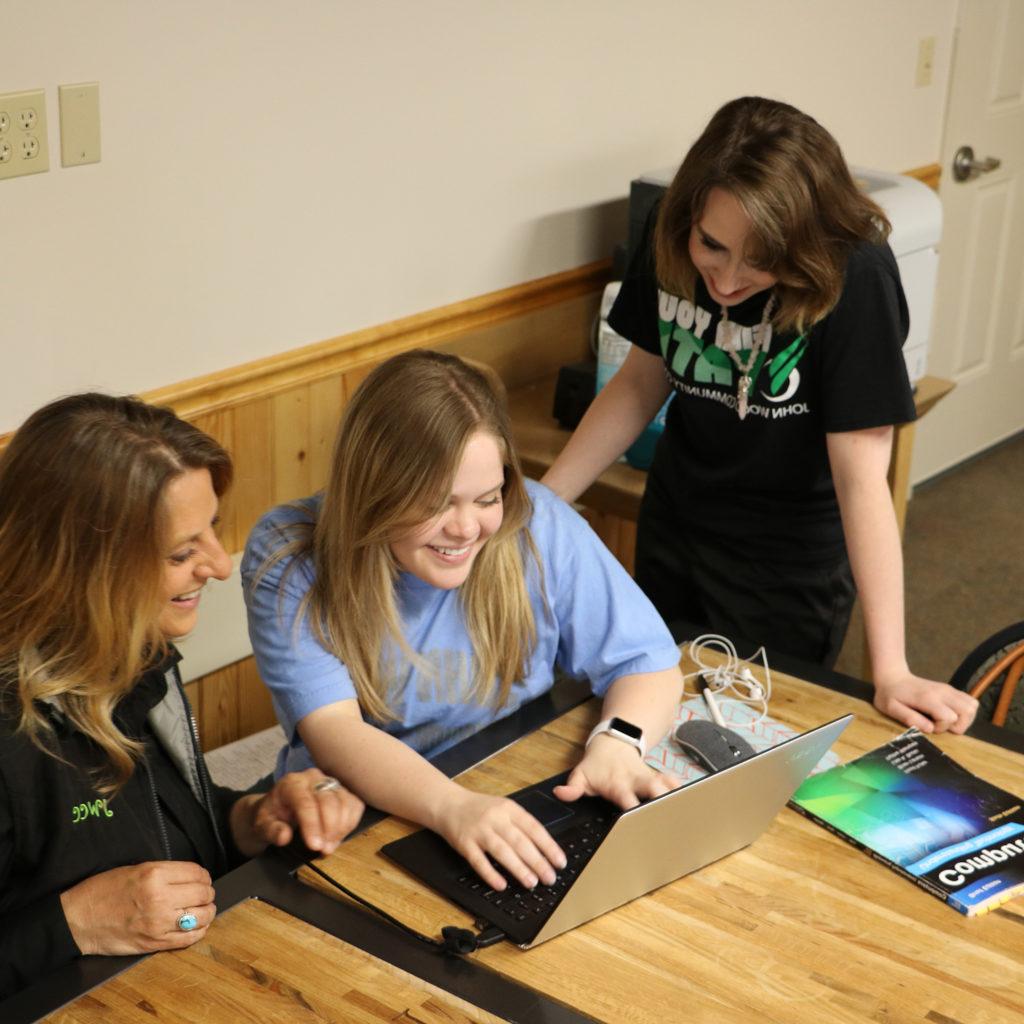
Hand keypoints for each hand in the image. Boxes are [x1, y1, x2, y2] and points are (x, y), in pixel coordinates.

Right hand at [60, 861, 215, 955]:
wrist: (78, 920)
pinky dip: (198, 932)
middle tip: (203, 894)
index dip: (204, 876)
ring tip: (203, 909)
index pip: (197, 873)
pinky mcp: (154, 943)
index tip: (202, 879)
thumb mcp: (137, 868)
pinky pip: (189, 939)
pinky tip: (196, 926)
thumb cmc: (104, 890)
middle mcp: (160, 898)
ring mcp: (158, 923)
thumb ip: (166, 872)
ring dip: (207, 912)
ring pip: (201, 917)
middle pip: (203, 894)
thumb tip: (192, 877)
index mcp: (155, 875)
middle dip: (207, 893)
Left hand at [233, 768, 364, 858]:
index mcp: (291, 783)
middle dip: (329, 828)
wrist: (277, 808)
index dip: (312, 825)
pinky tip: (339, 836)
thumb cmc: (271, 816)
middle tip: (324, 850)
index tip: (315, 846)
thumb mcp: (262, 825)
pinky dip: (350, 823)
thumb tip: (284, 836)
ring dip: (341, 828)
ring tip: (329, 846)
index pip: (306, 803)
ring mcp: (330, 782)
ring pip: (345, 802)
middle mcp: (313, 778)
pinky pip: (355, 804)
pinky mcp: (342, 790)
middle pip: (329, 800)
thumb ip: (271, 831)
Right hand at [433, 787, 566, 891]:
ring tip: (531, 882)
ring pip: (502, 851)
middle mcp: (495, 818)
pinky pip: (479, 861)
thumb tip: (544, 848)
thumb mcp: (503, 807)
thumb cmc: (480, 809)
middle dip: (538, 862)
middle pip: (520, 842)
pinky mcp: (464, 844)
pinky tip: (501, 885)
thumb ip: (521, 824)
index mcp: (509, 809)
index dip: (549, 846)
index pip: (534, 828)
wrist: (448, 804)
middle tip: (550, 878)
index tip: (560, 862)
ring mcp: (479, 831)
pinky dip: (491, 874)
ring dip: (518, 868)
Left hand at [554, 734, 680, 809]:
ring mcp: (649, 778)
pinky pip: (673, 781)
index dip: (632, 812)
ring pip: (667, 785)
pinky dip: (682, 790)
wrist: (612, 743)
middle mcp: (636, 781)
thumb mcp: (580, 774)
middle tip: (670, 821)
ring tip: (687, 815)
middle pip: (653, 789)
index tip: (637, 826)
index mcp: (617, 784)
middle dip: (662, 802)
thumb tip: (560, 794)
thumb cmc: (596, 766)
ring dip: (676, 797)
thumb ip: (572, 788)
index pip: (626, 799)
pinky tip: (692, 802)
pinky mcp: (658, 776)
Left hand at [873, 672, 977, 733]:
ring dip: (964, 719)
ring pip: (972, 706)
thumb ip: (909, 718)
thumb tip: (929, 729)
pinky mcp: (950, 690)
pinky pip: (970, 701)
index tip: (927, 725)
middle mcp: (942, 692)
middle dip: (957, 725)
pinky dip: (965, 712)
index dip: (940, 728)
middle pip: (968, 711)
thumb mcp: (891, 708)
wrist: (893, 677)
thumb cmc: (890, 695)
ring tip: (945, 721)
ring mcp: (948, 689)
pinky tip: (949, 714)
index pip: (949, 717)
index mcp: (927, 698)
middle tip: (939, 725)